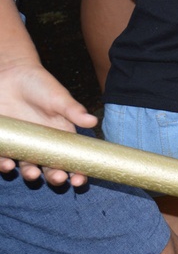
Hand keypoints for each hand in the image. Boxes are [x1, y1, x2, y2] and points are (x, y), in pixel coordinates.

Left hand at [0, 61, 97, 186]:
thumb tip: (93, 121)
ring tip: (31, 173)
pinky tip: (6, 164)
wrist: (10, 74)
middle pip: (50, 167)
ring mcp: (23, 144)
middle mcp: (43, 143)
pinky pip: (4, 159)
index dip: (77, 171)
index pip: (72, 157)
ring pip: (27, 166)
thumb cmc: (39, 84)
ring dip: (30, 174)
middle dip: (55, 177)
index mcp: (61, 134)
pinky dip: (4, 165)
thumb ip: (73, 110)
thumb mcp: (58, 97)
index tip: (79, 179)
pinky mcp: (4, 142)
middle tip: (58, 178)